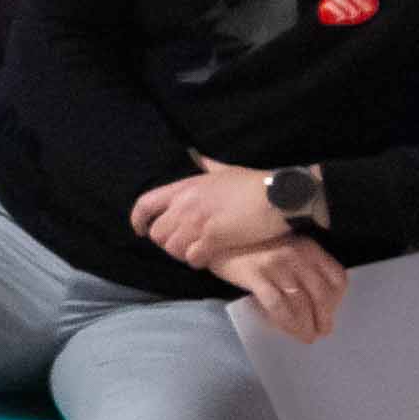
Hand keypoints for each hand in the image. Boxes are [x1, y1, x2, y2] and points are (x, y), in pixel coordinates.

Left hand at [130, 154, 286, 271]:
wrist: (280, 195)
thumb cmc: (255, 182)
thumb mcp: (225, 170)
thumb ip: (208, 166)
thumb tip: (199, 158)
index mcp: (185, 187)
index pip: (145, 204)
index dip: (138, 220)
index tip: (140, 231)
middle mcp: (185, 205)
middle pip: (158, 233)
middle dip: (167, 242)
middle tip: (184, 244)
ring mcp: (198, 222)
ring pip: (173, 248)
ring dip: (183, 253)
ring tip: (197, 251)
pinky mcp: (213, 239)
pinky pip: (192, 257)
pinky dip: (198, 261)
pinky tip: (208, 258)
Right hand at [212, 236, 349, 344]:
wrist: (218, 240)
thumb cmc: (255, 247)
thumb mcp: (288, 249)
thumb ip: (305, 266)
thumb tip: (320, 300)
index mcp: (309, 248)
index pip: (336, 277)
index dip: (338, 300)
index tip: (331, 313)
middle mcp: (296, 255)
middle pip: (320, 294)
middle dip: (324, 318)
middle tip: (322, 332)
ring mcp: (275, 265)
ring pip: (300, 302)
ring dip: (306, 325)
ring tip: (307, 337)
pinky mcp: (255, 275)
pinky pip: (277, 305)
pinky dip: (286, 322)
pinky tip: (288, 330)